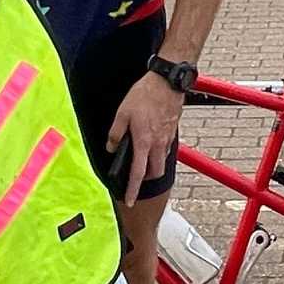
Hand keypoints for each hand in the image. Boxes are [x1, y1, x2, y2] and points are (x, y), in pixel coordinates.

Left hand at [106, 72, 181, 206]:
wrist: (167, 83)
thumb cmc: (145, 95)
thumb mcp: (123, 113)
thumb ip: (115, 133)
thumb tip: (111, 147)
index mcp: (144, 142)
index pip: (138, 173)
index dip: (133, 189)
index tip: (130, 200)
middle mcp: (158, 144)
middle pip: (154, 173)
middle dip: (145, 180)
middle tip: (135, 178)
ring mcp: (167, 139)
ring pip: (161, 162)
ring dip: (152, 166)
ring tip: (141, 159)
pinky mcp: (172, 131)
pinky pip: (165, 149)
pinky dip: (157, 152)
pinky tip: (150, 142)